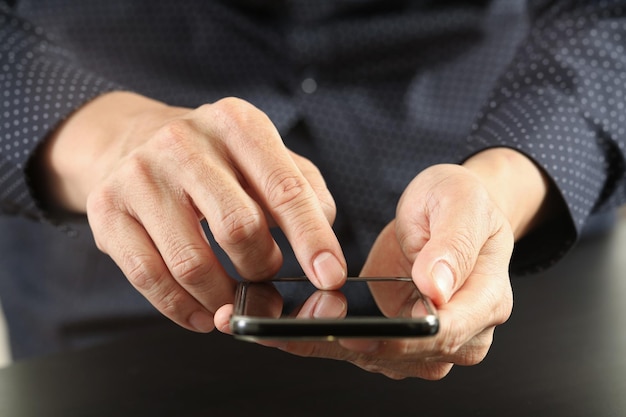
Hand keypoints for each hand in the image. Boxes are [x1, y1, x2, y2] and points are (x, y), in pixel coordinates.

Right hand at [38, 92, 346, 331]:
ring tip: (234, 302)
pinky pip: (149, 277)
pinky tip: (201, 312)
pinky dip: (182, 309)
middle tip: (266, 282)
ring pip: (191, 263)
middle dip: (262, 269)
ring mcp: (141, 174)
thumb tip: (323, 247)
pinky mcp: (107, 208)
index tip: (329, 277)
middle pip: (239, 228)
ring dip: (223, 297)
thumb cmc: (214, 158)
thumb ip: (304, 192)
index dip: (312, 240)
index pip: (285, 189)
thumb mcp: (264, 156)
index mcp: (236, 123)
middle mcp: (185, 141)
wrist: (131, 140)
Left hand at [216, 149, 550, 378]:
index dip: (399, 336)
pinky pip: (357, 347)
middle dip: (346, 344)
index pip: (446, 331)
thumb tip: (437, 290)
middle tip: (292, 329)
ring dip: (324, 345)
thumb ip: (453, 247)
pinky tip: (281, 328)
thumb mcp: (462, 205)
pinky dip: (319, 339)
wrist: (451, 212)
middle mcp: (459, 332)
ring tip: (271, 328)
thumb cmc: (462, 204)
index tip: (353, 332)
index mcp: (484, 300)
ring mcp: (424, 340)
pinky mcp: (393, 335)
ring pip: (374, 359)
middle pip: (404, 356)